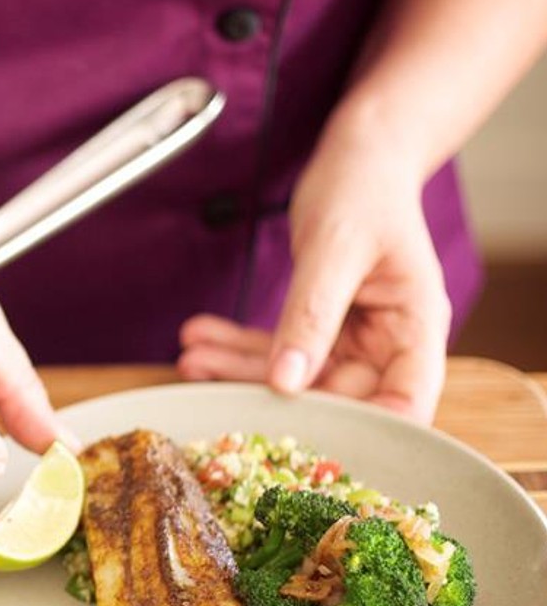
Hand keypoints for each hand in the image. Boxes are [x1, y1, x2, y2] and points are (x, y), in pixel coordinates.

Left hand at [177, 133, 451, 423]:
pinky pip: (275, 348)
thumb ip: (311, 317)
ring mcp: (353, 337)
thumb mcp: (334, 250)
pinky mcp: (320, 326)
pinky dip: (236, 345)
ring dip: (238, 368)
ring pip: (294, 375)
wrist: (358, 156)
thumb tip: (286, 382)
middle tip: (208, 381)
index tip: (305, 448)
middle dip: (269, 393)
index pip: (404, 402)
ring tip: (189, 358)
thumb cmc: (364, 190)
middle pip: (335, 394)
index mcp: (416, 328)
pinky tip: (198, 338)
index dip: (366, 434)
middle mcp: (388, 341)